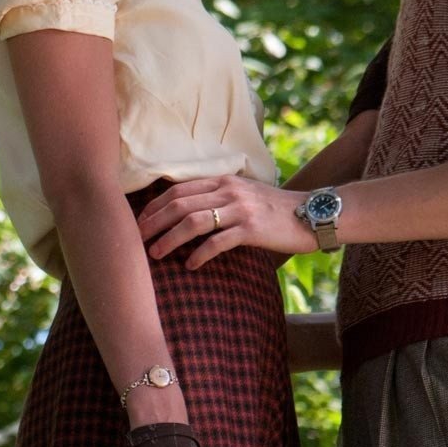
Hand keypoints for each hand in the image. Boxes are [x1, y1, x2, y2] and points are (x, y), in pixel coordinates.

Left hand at [137, 175, 315, 268]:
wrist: (310, 215)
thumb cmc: (273, 210)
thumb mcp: (243, 195)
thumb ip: (217, 198)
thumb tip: (184, 213)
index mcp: (222, 181)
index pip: (178, 190)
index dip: (154, 207)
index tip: (139, 222)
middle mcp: (228, 191)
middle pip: (179, 204)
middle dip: (153, 223)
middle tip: (136, 240)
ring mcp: (239, 209)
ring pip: (193, 221)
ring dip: (169, 239)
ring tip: (155, 254)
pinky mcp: (251, 229)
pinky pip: (217, 242)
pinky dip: (200, 254)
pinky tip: (190, 265)